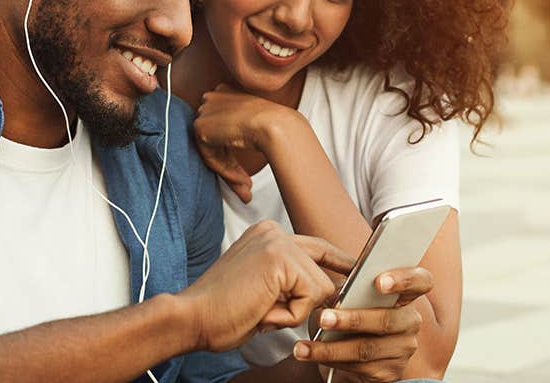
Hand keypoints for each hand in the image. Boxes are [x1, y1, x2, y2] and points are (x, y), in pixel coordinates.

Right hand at [177, 221, 354, 352]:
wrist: (192, 318)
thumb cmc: (223, 312)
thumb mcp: (265, 289)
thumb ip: (293, 283)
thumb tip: (333, 291)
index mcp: (267, 235)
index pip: (317, 246)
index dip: (338, 262)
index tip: (357, 269)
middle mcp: (274, 232)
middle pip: (323, 270)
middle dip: (309, 300)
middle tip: (273, 312)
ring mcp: (278, 242)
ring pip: (320, 287)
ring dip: (295, 311)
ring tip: (261, 310)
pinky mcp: (281, 259)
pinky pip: (311, 297)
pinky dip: (290, 315)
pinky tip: (263, 311)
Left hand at [194, 84, 303, 202]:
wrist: (275, 125)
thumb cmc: (276, 122)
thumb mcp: (256, 120)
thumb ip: (239, 129)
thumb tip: (236, 144)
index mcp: (225, 91)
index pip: (223, 126)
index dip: (234, 150)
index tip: (246, 165)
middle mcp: (212, 98)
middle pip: (216, 139)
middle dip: (230, 165)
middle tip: (246, 183)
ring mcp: (204, 111)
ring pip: (212, 150)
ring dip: (229, 172)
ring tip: (246, 187)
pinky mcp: (200, 127)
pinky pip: (209, 157)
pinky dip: (225, 171)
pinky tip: (242, 179)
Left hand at [295, 267, 434, 382]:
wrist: (350, 356)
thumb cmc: (351, 320)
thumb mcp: (351, 299)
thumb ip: (349, 289)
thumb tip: (333, 289)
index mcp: (404, 297)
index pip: (420, 282)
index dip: (405, 279)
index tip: (379, 281)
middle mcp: (409, 323)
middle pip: (387, 320)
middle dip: (352, 319)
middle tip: (324, 318)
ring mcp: (401, 350)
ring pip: (366, 348)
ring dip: (330, 347)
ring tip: (304, 345)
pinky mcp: (388, 373)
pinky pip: (358, 367)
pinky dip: (330, 360)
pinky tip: (310, 355)